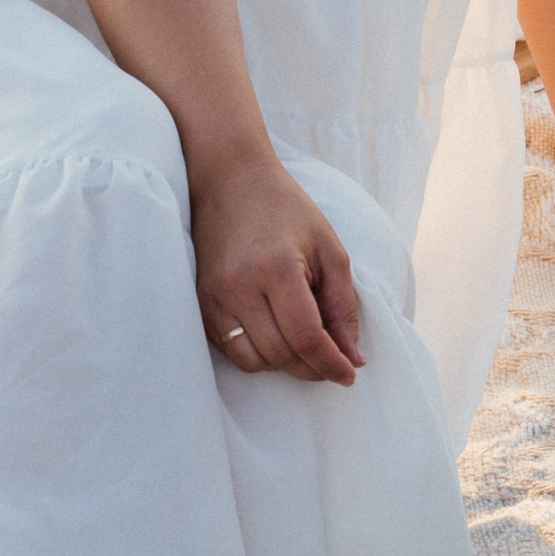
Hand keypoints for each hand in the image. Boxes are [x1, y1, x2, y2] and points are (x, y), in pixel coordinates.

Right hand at [194, 156, 364, 384]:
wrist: (231, 180)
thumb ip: (344, 305)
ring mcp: (214, 295)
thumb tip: (353, 358)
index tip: (350, 375)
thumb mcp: (329, 247)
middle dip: (313, 367)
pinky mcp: (201, 301)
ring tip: (304, 346)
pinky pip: (229, 350)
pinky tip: (275, 336)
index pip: (307, 337)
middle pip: (281, 354)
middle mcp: (240, 285)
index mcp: (277, 267)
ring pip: (254, 360)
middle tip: (333, 361)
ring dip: (284, 364)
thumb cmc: (287, 209)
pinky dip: (257, 355)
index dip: (331, 364)